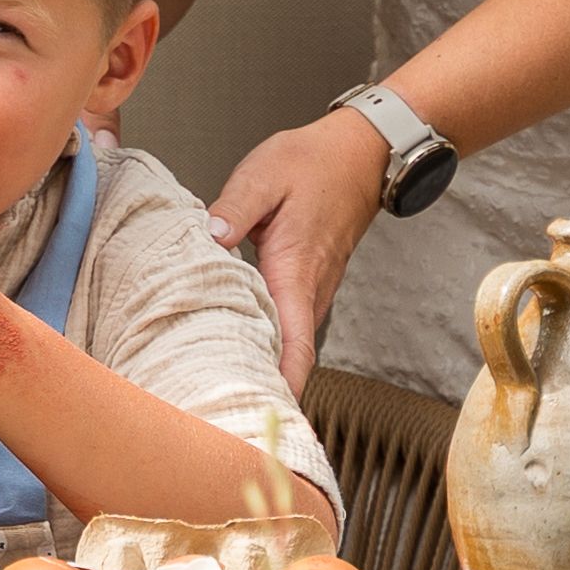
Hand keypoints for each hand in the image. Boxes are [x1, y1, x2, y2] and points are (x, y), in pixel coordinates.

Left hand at [205, 105, 394, 389]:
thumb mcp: (265, 174)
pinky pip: (290, 323)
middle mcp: (310, 289)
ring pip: (290, 341)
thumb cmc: (316, 162)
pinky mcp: (311, 282)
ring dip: (265, 364)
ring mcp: (315, 289)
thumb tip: (208, 236)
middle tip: (221, 412)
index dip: (281, 384)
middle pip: (291, 356)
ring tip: (223, 387)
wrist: (361, 153)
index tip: (263, 416)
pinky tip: (237, 341)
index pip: (294, 345)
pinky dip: (269, 340)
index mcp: (296, 269)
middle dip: (263, 387)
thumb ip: (234, 208)